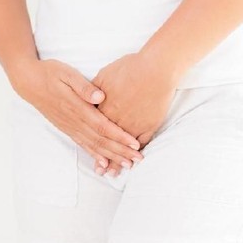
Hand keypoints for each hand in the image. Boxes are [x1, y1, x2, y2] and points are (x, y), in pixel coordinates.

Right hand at [10, 58, 144, 170]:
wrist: (28, 82)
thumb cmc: (49, 73)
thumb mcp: (66, 73)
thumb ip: (83, 86)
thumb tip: (100, 97)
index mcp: (77, 107)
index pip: (102, 125)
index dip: (119, 136)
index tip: (135, 143)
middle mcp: (74, 121)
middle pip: (101, 140)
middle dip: (120, 151)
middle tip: (138, 159)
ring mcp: (69, 126)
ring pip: (93, 145)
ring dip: (110, 156)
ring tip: (126, 164)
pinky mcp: (66, 128)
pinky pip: (82, 145)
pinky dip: (94, 155)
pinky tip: (103, 162)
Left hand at [90, 51, 181, 175]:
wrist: (156, 68)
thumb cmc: (131, 68)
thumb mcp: (105, 75)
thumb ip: (93, 89)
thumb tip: (87, 98)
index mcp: (104, 108)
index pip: (94, 130)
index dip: (90, 143)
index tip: (88, 155)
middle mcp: (117, 120)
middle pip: (107, 143)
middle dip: (104, 159)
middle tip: (102, 174)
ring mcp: (134, 124)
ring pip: (123, 147)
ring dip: (119, 160)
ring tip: (116, 173)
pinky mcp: (149, 124)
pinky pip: (142, 143)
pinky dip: (136, 153)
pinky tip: (134, 161)